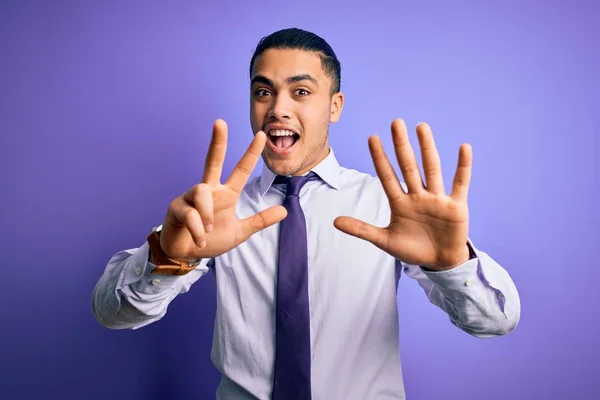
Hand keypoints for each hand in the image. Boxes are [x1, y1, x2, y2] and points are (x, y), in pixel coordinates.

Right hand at [159, 120, 286, 261]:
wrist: (185, 255)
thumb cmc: (210, 240)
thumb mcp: (239, 232)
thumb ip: (259, 221)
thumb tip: (285, 210)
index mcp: (225, 194)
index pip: (240, 170)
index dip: (250, 153)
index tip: (261, 135)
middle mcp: (208, 190)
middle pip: (212, 161)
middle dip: (217, 142)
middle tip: (220, 122)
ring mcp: (190, 197)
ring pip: (200, 191)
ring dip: (207, 215)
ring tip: (208, 231)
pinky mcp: (176, 208)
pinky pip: (190, 214)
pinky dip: (198, 230)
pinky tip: (199, 240)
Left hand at [334, 119, 470, 270]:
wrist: (439, 263)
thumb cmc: (412, 249)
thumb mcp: (385, 240)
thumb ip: (362, 229)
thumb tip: (335, 221)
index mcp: (400, 203)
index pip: (387, 176)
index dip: (380, 158)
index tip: (372, 138)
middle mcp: (418, 196)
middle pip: (408, 166)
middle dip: (401, 145)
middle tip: (396, 122)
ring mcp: (437, 199)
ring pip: (432, 169)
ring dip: (427, 148)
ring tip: (421, 127)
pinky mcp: (456, 206)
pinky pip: (460, 183)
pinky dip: (463, 166)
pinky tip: (464, 147)